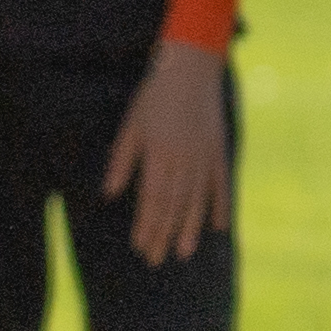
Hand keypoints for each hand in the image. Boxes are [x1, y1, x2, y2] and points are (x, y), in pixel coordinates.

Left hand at [101, 40, 234, 266]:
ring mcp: (205, 158)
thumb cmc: (153, 98)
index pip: (152, 200)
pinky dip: (220, 206)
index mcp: (160, 156)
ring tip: (184, 253)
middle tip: (155, 260)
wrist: (191, 70)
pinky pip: (220, 185)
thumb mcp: (131, 127)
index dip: (146, 226)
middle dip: (163, 235)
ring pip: (197, 201)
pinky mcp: (219, 152)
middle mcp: (185, 161)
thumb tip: (110, 194)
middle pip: (174, 206)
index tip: (139, 246)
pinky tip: (218, 227)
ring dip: (190, 229)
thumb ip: (123, 162)